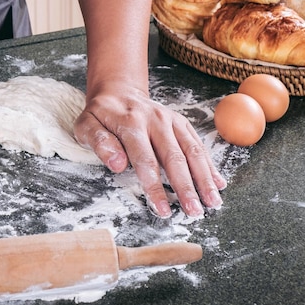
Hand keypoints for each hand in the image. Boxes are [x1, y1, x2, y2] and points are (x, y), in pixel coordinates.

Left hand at [74, 83, 226, 217]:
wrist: (118, 91)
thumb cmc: (100, 115)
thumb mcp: (86, 126)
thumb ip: (99, 143)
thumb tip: (117, 165)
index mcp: (131, 123)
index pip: (145, 160)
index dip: (155, 187)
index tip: (163, 210)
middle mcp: (155, 120)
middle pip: (174, 157)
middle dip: (186, 187)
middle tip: (194, 212)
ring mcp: (171, 120)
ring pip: (192, 151)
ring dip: (204, 178)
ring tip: (213, 203)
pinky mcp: (181, 122)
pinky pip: (197, 144)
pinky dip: (209, 165)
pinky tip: (218, 183)